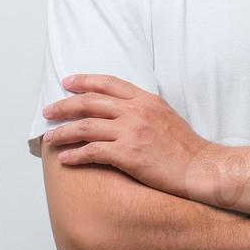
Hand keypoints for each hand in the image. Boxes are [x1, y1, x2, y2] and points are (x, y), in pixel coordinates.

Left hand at [42, 73, 218, 198]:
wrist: (200, 167)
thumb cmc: (186, 147)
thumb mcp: (166, 115)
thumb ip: (144, 108)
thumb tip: (124, 109)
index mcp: (145, 100)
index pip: (108, 83)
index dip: (84, 81)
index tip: (67, 83)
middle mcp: (136, 112)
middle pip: (90, 102)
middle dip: (64, 105)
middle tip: (49, 110)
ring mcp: (131, 132)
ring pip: (86, 127)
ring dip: (63, 132)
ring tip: (49, 138)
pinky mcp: (127, 154)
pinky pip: (92, 152)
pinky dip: (75, 155)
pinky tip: (65, 159)